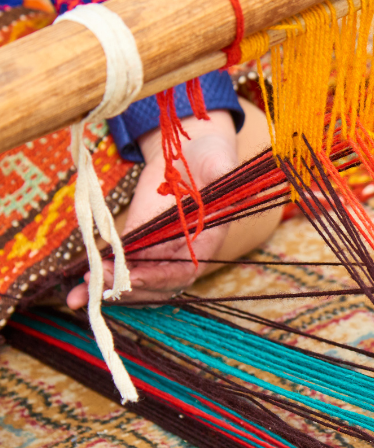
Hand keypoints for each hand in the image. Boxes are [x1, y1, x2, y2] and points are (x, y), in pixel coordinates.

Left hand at [67, 109, 237, 307]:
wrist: (191, 155)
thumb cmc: (211, 158)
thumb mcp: (219, 162)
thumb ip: (220, 171)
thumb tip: (221, 171)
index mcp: (204, 242)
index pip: (182, 272)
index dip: (159, 279)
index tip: (134, 277)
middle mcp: (181, 254)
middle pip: (155, 286)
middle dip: (127, 288)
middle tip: (97, 282)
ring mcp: (157, 250)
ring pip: (135, 281)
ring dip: (109, 288)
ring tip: (78, 293)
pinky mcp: (138, 240)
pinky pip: (121, 265)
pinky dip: (102, 276)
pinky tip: (77, 288)